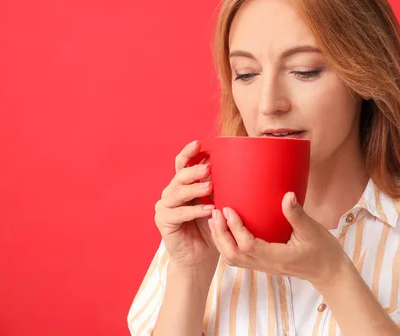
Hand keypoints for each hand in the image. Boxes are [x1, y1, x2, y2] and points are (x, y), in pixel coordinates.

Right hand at [154, 140, 217, 269]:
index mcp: (183, 184)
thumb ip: (220, 186)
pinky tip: (208, 210)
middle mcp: (171, 192)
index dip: (188, 153)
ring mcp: (164, 206)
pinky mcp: (163, 221)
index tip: (199, 143)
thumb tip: (236, 165)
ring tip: (210, 187)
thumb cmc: (212, 227)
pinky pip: (178, 213)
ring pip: (177, 192)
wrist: (201, 256)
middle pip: (179, 176)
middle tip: (209, 168)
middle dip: (194, 171)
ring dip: (194, 189)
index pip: (182, 163)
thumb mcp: (218, 203)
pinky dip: (194, 211)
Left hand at [208, 192, 348, 289]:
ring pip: (233, 259)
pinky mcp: (263, 264)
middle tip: (215, 213)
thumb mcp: (312, 230)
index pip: (248, 245)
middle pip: (233, 255)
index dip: (235, 228)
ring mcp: (263, 266)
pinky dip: (228, 245)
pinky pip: (239, 258)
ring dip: (221, 241)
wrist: (328, 271)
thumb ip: (297, 214)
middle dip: (220, 234)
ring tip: (215, 221)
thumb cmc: (323, 250)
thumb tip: (287, 195)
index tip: (228, 210)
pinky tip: (227, 231)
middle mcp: (266, 264)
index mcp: (277, 257)